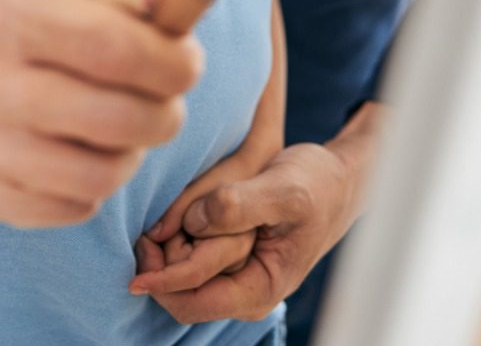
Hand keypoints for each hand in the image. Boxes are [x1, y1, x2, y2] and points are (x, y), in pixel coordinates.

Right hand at [0, 0, 203, 227]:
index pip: (111, 47)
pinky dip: (98, 182)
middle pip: (116, 118)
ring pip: (100, 174)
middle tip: (169, 97)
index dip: (169, 60)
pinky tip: (86, 148)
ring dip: (136, 150)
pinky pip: (72, 208)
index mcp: (3, 17)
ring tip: (128, 122)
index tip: (190, 61)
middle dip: (166, 111)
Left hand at [127, 104, 382, 323]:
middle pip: (181, 290)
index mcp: (258, 289)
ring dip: (170, 245)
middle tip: (157, 220)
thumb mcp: (283, 189)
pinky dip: (179, 236)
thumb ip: (239, 205)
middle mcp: (243, 291)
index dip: (161, 276)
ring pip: (182, 272)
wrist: (335, 178)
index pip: (191, 301)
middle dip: (162, 259)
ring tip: (178, 210)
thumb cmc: (316, 185)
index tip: (144, 237)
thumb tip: (194, 221)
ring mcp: (236, 275)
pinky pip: (191, 254)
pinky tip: (183, 210)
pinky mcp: (229, 256)